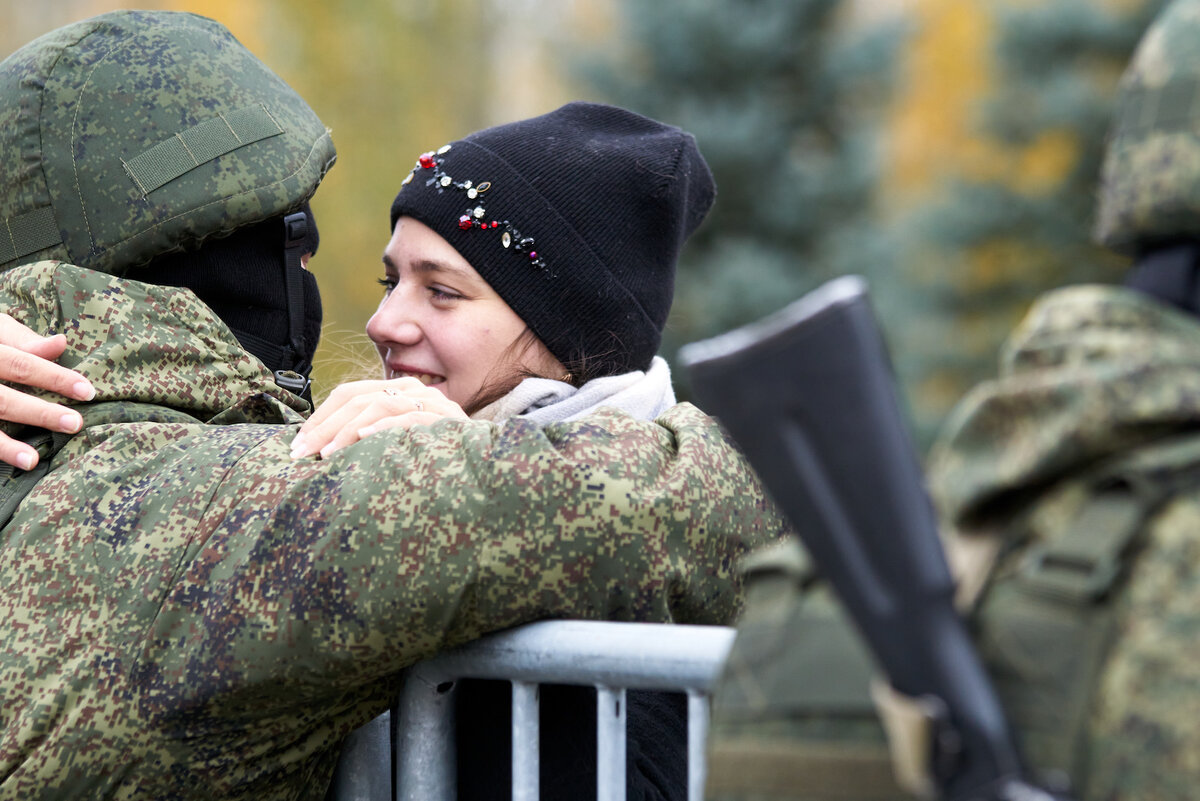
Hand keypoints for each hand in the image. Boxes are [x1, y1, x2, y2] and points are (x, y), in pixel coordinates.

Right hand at [0, 314, 95, 469]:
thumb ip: (23, 340)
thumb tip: (61, 342)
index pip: (20, 363)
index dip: (54, 378)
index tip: (88, 391)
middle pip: (2, 399)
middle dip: (38, 413)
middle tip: (74, 423)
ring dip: (6, 445)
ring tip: (33, 459)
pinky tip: (13, 463)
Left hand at [289, 377, 466, 458]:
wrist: (485, 471)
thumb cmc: (437, 462)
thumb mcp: (398, 446)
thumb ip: (370, 438)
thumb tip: (323, 449)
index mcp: (401, 392)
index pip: (352, 393)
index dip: (321, 417)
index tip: (298, 444)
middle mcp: (416, 391)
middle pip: (359, 397)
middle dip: (324, 426)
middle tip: (301, 452)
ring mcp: (434, 404)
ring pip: (379, 404)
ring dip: (346, 430)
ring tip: (327, 453)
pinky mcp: (447, 421)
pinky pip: (409, 418)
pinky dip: (383, 428)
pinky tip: (364, 440)